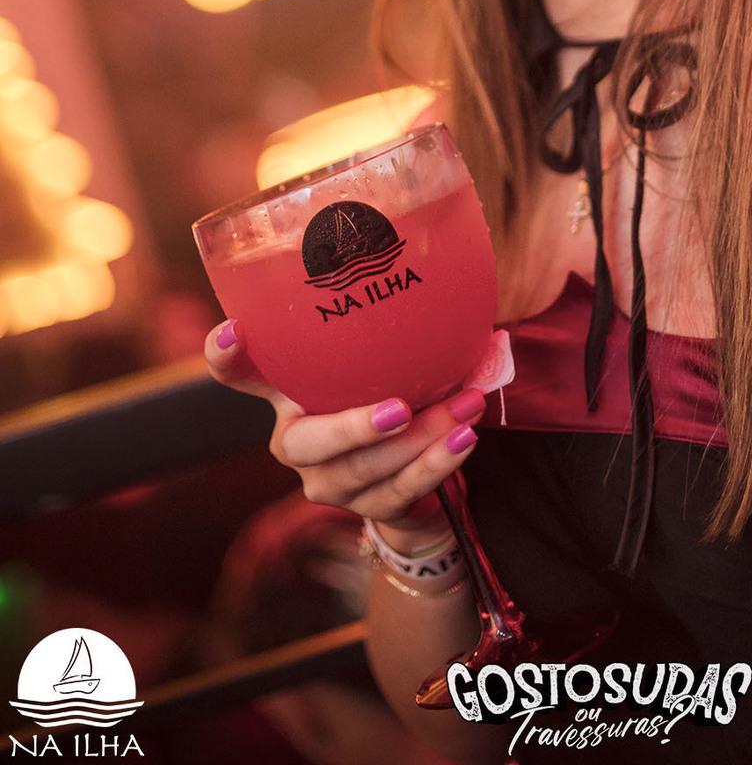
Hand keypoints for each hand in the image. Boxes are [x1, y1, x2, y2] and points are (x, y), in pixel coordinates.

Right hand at [203, 318, 484, 546]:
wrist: (407, 472)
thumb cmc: (388, 392)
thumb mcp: (382, 359)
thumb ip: (407, 332)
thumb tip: (465, 300)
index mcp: (286, 390)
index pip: (239, 370)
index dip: (226, 354)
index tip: (236, 331)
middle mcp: (293, 439)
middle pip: (303, 441)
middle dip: (352, 427)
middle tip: (399, 410)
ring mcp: (324, 480)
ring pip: (364, 469)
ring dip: (422, 439)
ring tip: (465, 411)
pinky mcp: (360, 509)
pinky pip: (399, 490)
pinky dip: (436, 463)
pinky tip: (464, 440)